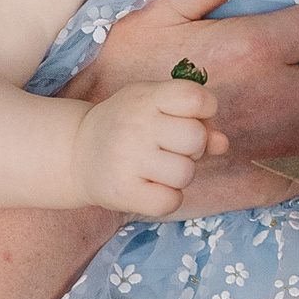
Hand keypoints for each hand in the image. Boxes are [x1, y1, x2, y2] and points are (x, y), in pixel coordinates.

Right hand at [69, 80, 224, 217]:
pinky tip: (152, 187)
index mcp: (146, 97)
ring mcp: (127, 159)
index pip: (195, 98)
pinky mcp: (123, 192)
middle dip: (194, 147)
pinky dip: (169, 198)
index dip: (206, 109)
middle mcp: (135, 126)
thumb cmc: (129, 126)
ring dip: (181, 175)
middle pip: (196, 138)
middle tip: (172, 148)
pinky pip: (170, 201)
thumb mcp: (156, 108)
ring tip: (160, 168)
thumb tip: (222, 143)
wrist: (76, 153)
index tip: (191, 117)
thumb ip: (195, 118)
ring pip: (186, 173)